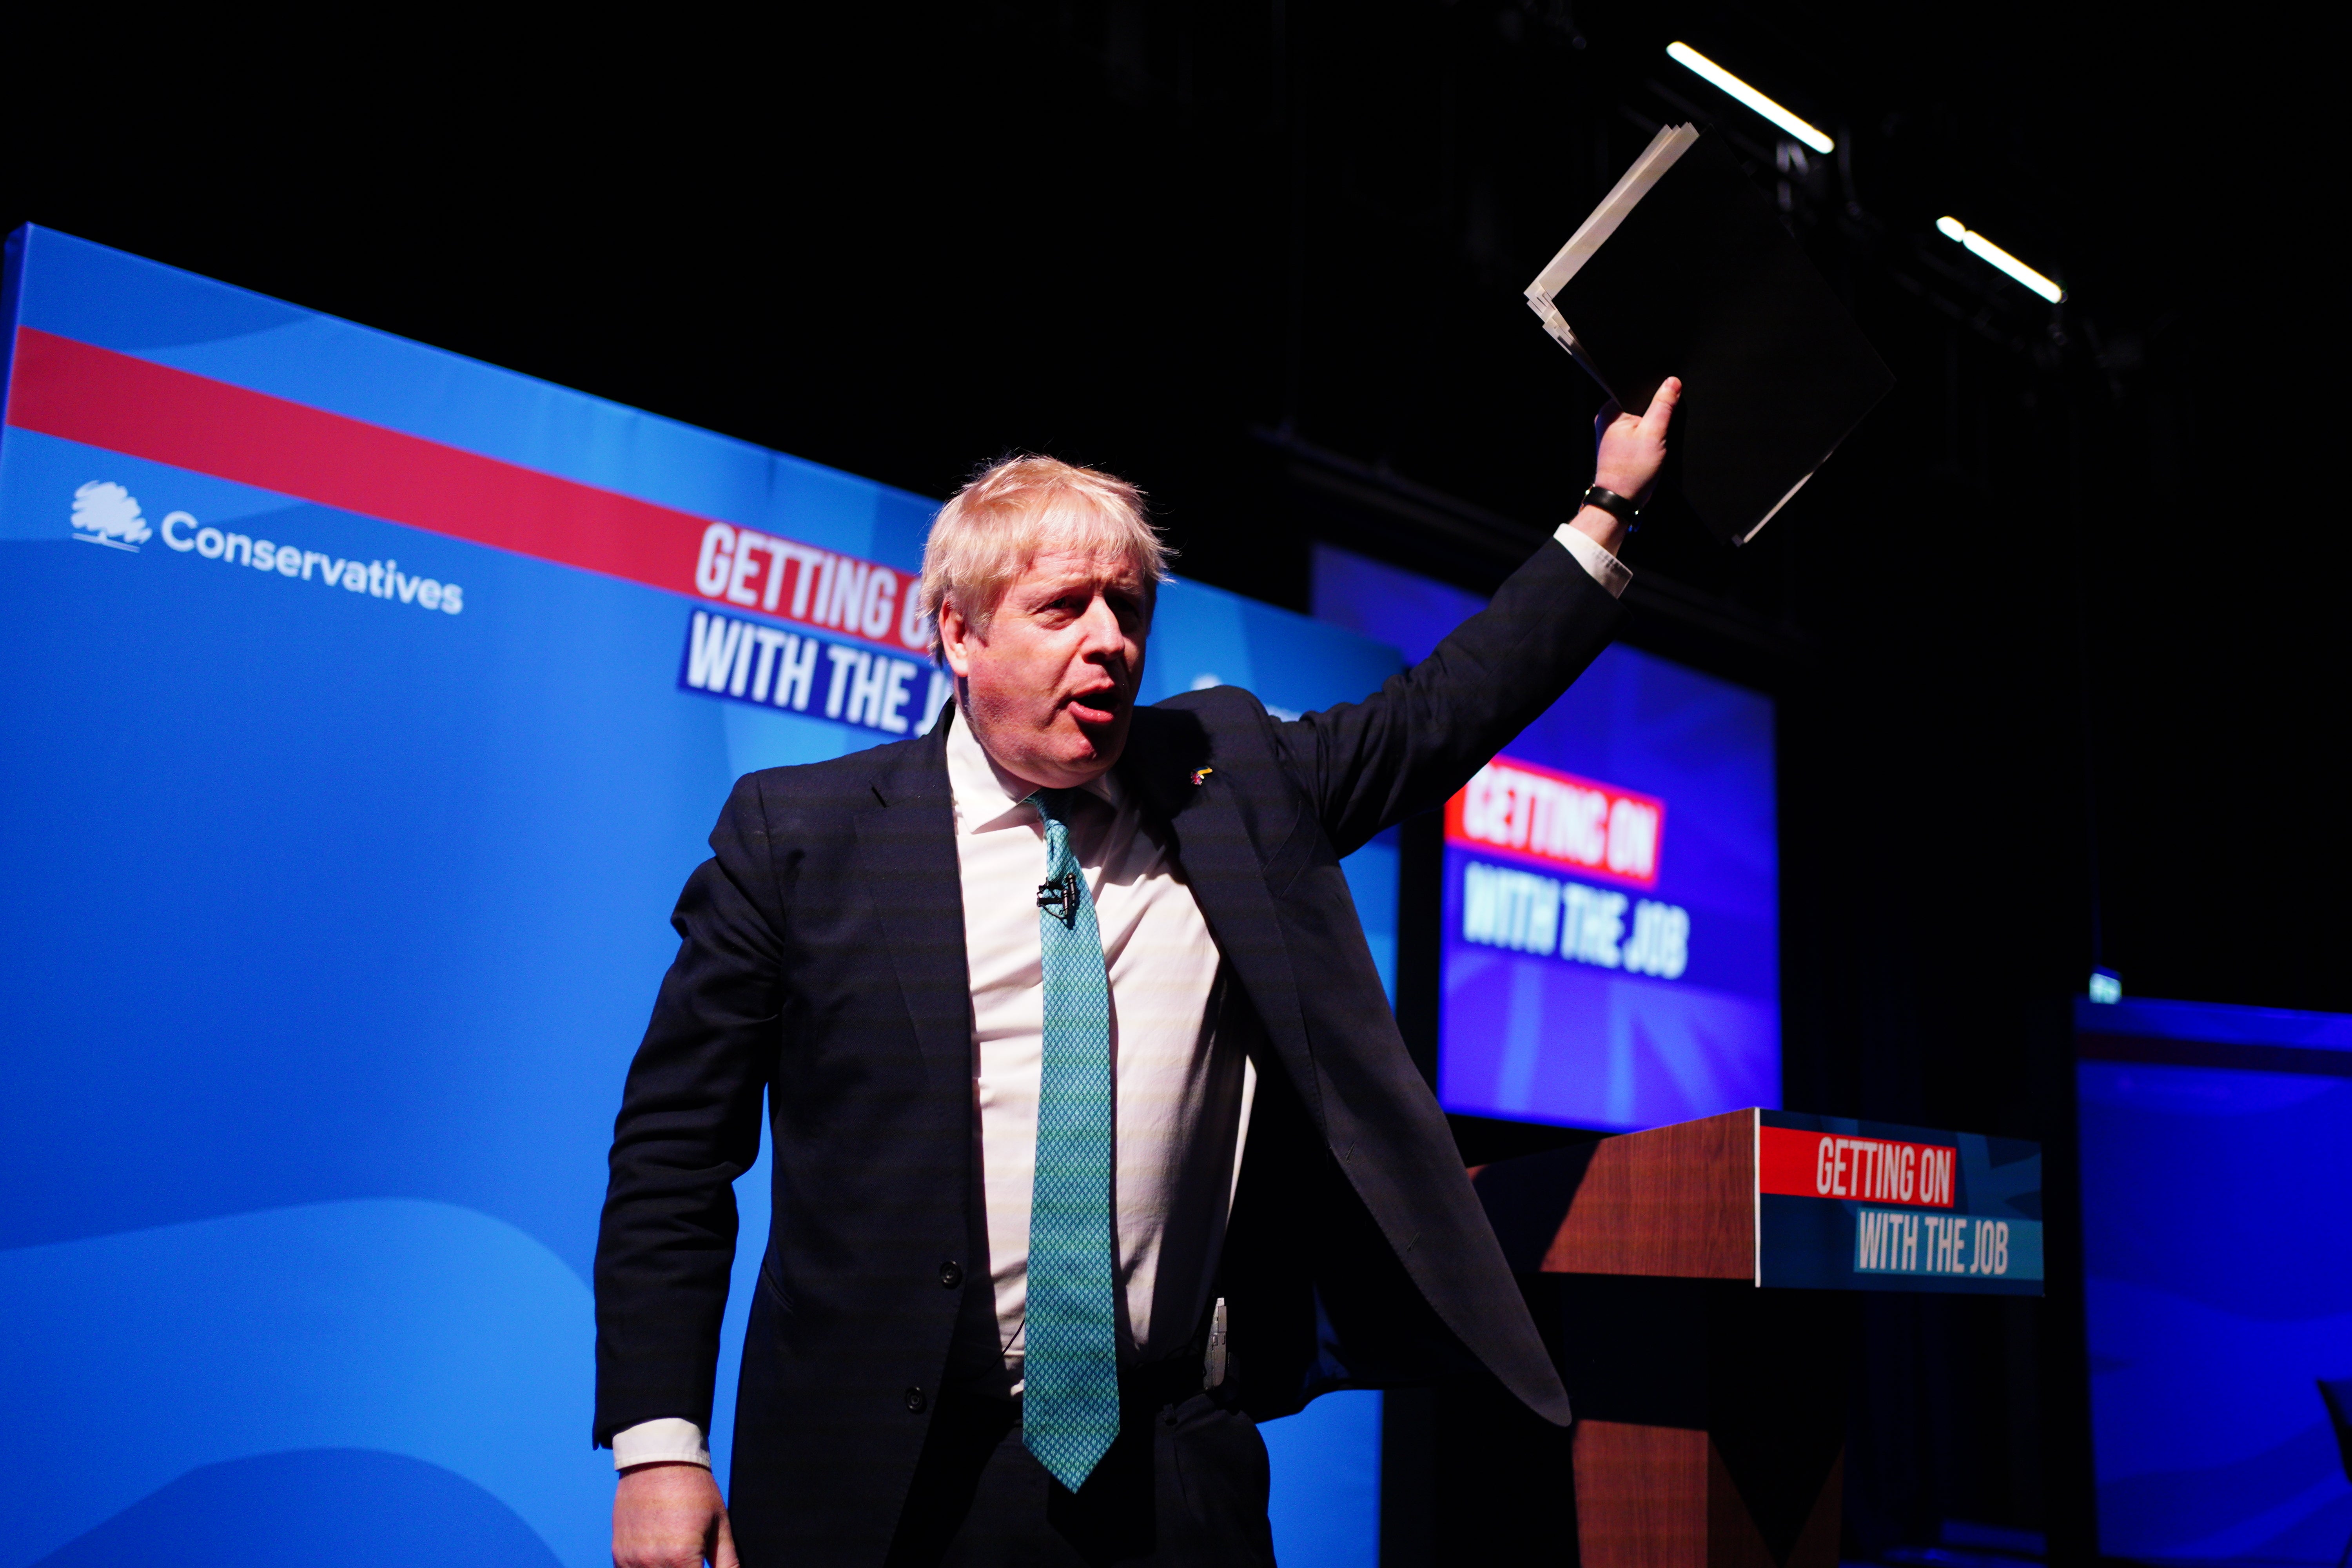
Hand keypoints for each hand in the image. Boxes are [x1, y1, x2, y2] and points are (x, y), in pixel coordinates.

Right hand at [615, 1462, 737, 1567]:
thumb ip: (727, 1562)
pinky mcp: (619, 1555)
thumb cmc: (693, 1489)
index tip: (703, 1566)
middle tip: (691, 1559)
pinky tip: (659, 1558)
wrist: (658, 1459)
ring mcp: (631, 1561)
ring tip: (675, 1554)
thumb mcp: (719, 1524)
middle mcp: (652, 1563)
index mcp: (681, 1558)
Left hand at [1592, 376, 1680, 506]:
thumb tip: (1672, 382)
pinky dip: (1649, 434)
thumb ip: (1663, 406)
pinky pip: (1639, 430)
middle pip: (1640, 402)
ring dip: (1652, 424)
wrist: (1621, 501)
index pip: (1637, 388)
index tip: (1668, 398)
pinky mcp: (1621, 443)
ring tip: (1655, 437)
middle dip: (1654, 409)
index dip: (1655, 389)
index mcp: (1610, 410)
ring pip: (1641, 417)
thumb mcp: (1654, 434)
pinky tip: (1653, 444)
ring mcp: (1613, 432)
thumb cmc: (1632, 472)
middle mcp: (1608, 418)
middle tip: (1660, 427)